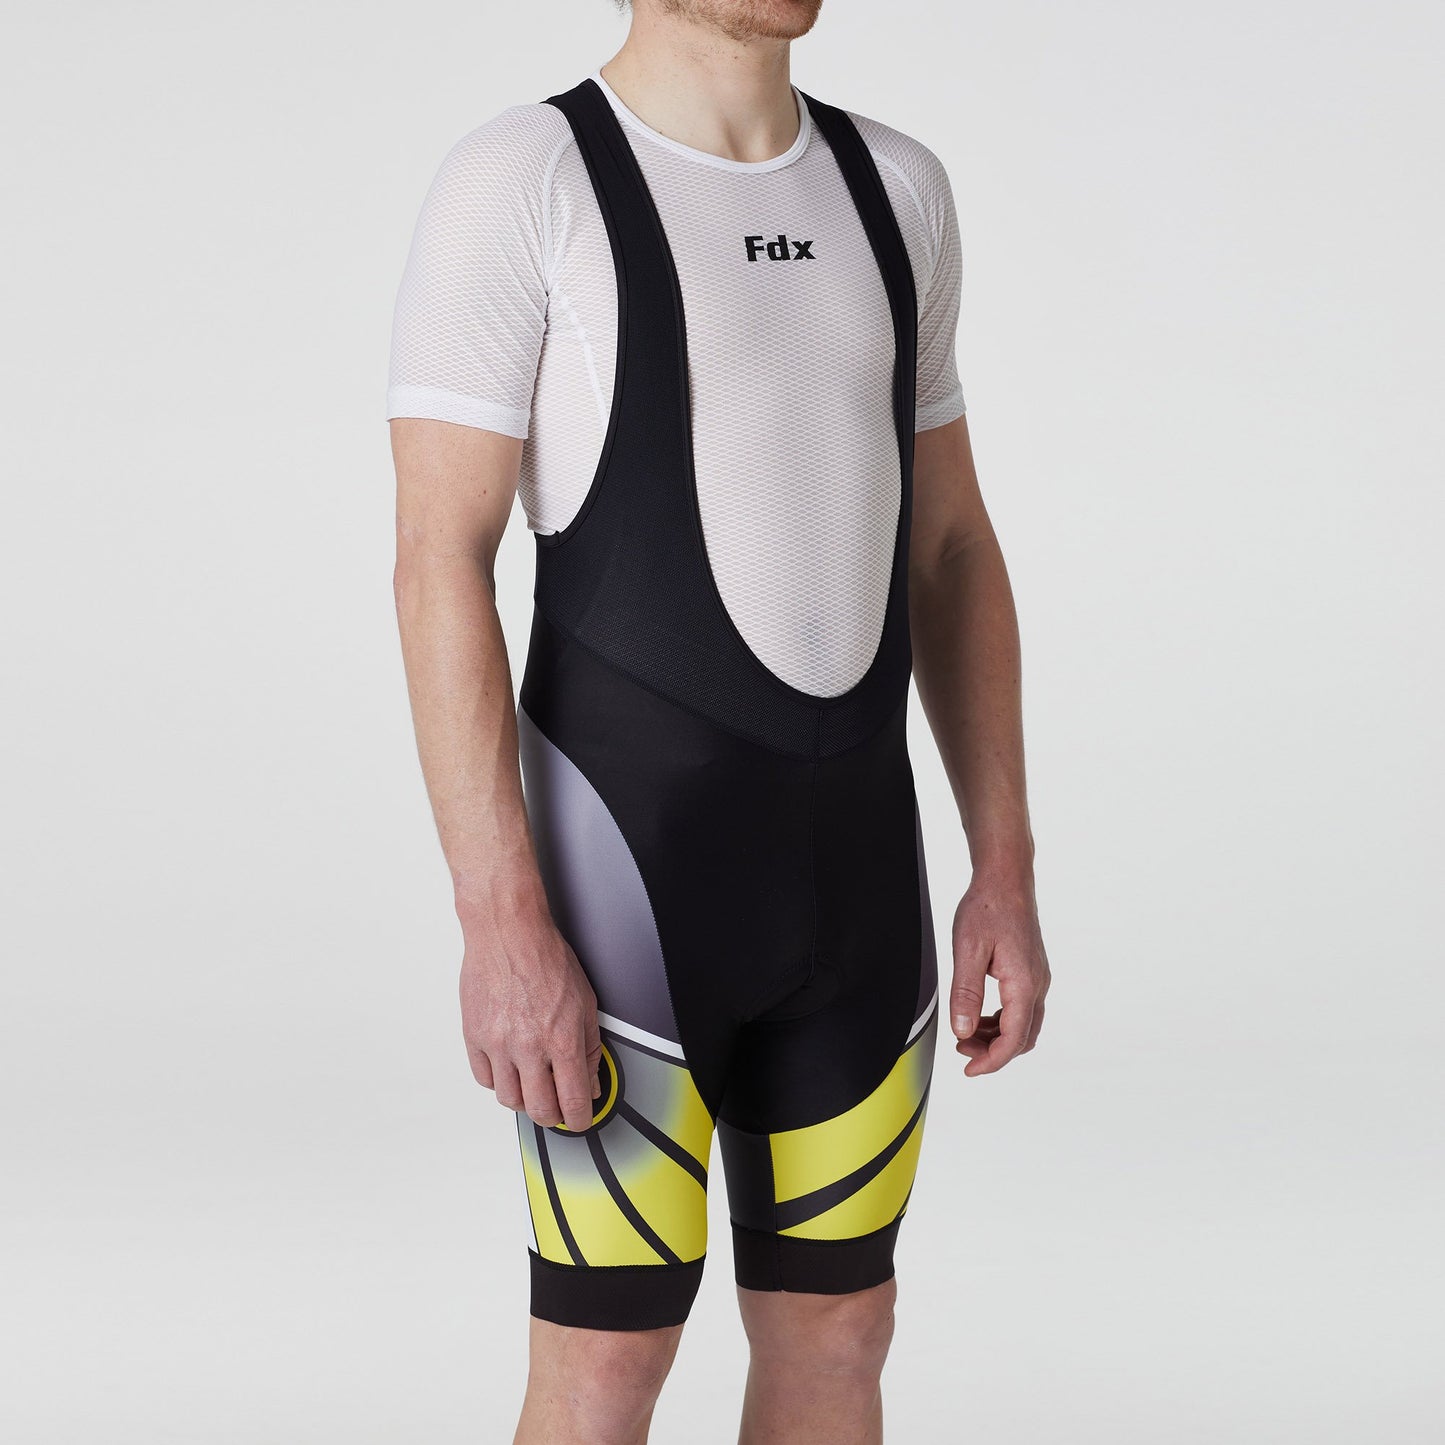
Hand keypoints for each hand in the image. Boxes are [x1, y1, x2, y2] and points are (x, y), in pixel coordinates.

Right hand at [458, 892, 603, 1131]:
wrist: (509, 933)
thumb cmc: (547, 959)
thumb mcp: (585, 1001)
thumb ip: (590, 1048)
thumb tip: (591, 1082)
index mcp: (561, 1040)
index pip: (573, 1103)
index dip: (580, 1118)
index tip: (580, 1117)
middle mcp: (528, 1048)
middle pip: (539, 1110)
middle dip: (553, 1114)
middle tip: (558, 1105)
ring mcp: (498, 1044)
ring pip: (509, 1100)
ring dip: (524, 1098)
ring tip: (533, 1082)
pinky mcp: (473, 1037)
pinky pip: (485, 1079)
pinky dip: (499, 1080)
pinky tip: (510, 1066)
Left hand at [949, 872, 1049, 1076]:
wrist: (1006, 879)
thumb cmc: (988, 908)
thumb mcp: (967, 950)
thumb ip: (965, 993)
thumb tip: (963, 1030)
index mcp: (1023, 984)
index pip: (1013, 1040)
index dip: (991, 1062)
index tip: (970, 1070)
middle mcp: (1037, 984)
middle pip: (1022, 1038)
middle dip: (993, 1052)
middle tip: (962, 1052)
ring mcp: (1037, 978)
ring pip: (1024, 1024)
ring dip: (997, 1037)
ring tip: (967, 1034)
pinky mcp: (1031, 971)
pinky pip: (1022, 1008)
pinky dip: (1002, 1020)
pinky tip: (980, 1015)